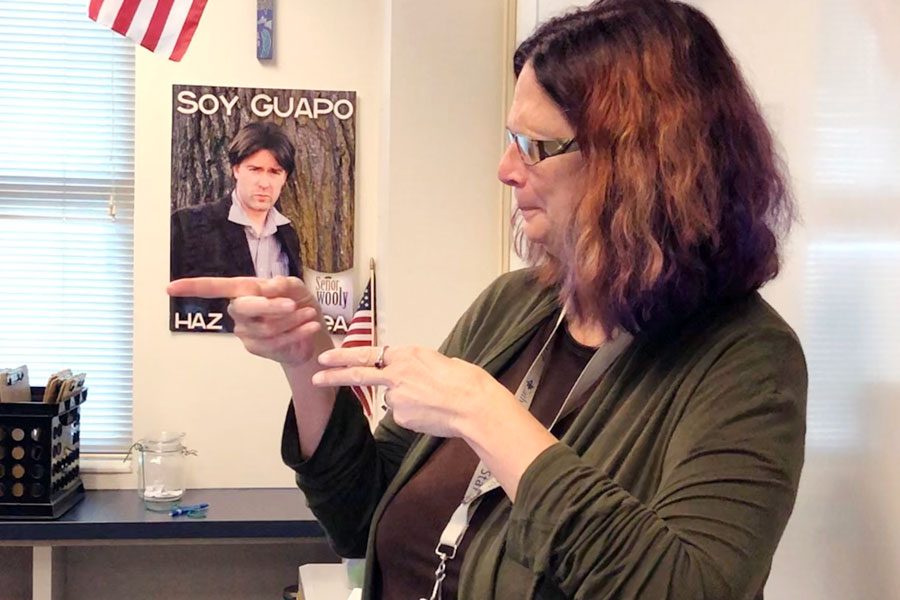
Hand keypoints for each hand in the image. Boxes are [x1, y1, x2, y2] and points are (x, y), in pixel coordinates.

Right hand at [167, 276, 330, 365]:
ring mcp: (245, 332)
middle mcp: (238, 311)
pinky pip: (274, 342)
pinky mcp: (256, 348)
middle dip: (269, 307)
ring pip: (265, 328)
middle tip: (292, 304)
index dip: (192, 287)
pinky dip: (296, 333)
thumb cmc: (297, 301)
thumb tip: (269, 287)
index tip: (169, 288)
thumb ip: (284, 284)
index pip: (213, 288)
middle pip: (244, 308)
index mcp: (243, 290)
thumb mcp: (296, 287)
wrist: (310, 328)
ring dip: (291, 321)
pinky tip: (311, 326)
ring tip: (310, 313)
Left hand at [311, 345, 514, 437]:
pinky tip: (431, 413)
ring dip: (405, 400)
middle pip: (358, 374)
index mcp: (406, 354)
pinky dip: (414, 415)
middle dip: (334, 375)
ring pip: (392, 398)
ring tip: (431, 401)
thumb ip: (417, 366)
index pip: (367, 353)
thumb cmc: (465, 380)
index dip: (343, 356)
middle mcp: (396, 373)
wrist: (473, 405)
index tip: (326, 358)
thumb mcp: (438, 361)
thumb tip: (410, 375)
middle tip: (315, 377)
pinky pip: (403, 415)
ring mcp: (397, 397)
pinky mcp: (401, 417)